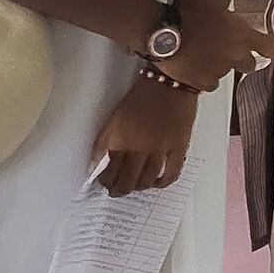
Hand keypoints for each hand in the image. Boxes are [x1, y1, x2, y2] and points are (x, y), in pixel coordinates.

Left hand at [94, 76, 198, 194]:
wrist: (170, 81)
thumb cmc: (143, 94)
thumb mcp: (115, 117)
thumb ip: (104, 141)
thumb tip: (94, 162)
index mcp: (120, 140)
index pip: (109, 171)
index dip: (106, 181)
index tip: (105, 182)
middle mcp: (138, 148)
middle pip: (127, 180)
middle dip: (120, 189)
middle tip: (117, 191)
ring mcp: (160, 149)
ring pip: (147, 180)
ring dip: (139, 187)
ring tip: (136, 187)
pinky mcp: (178, 146)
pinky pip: (171, 172)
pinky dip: (164, 182)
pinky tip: (159, 182)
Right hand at [158, 1, 273, 90]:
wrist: (165, 33)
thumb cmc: (188, 17)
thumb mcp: (219, 14)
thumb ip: (235, 27)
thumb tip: (240, 33)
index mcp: (242, 34)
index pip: (270, 46)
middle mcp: (236, 54)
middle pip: (249, 65)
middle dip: (241, 61)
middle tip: (224, 54)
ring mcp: (222, 70)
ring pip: (226, 73)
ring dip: (217, 67)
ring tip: (199, 55)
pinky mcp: (206, 83)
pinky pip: (210, 84)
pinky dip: (203, 79)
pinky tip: (192, 67)